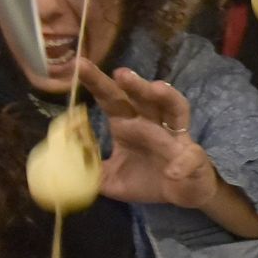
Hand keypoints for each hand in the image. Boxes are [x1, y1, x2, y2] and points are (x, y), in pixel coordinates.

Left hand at [75, 59, 221, 208]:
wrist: (182, 193)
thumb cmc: (146, 179)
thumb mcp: (111, 180)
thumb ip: (90, 171)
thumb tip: (64, 165)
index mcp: (129, 124)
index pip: (111, 99)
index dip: (96, 82)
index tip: (79, 65)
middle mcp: (152, 123)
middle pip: (142, 97)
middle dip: (132, 83)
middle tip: (119, 73)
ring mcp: (175, 137)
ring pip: (174, 109)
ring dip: (166, 97)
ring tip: (155, 89)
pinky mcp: (192, 157)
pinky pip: (189, 157)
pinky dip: (183, 162)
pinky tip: (173, 170)